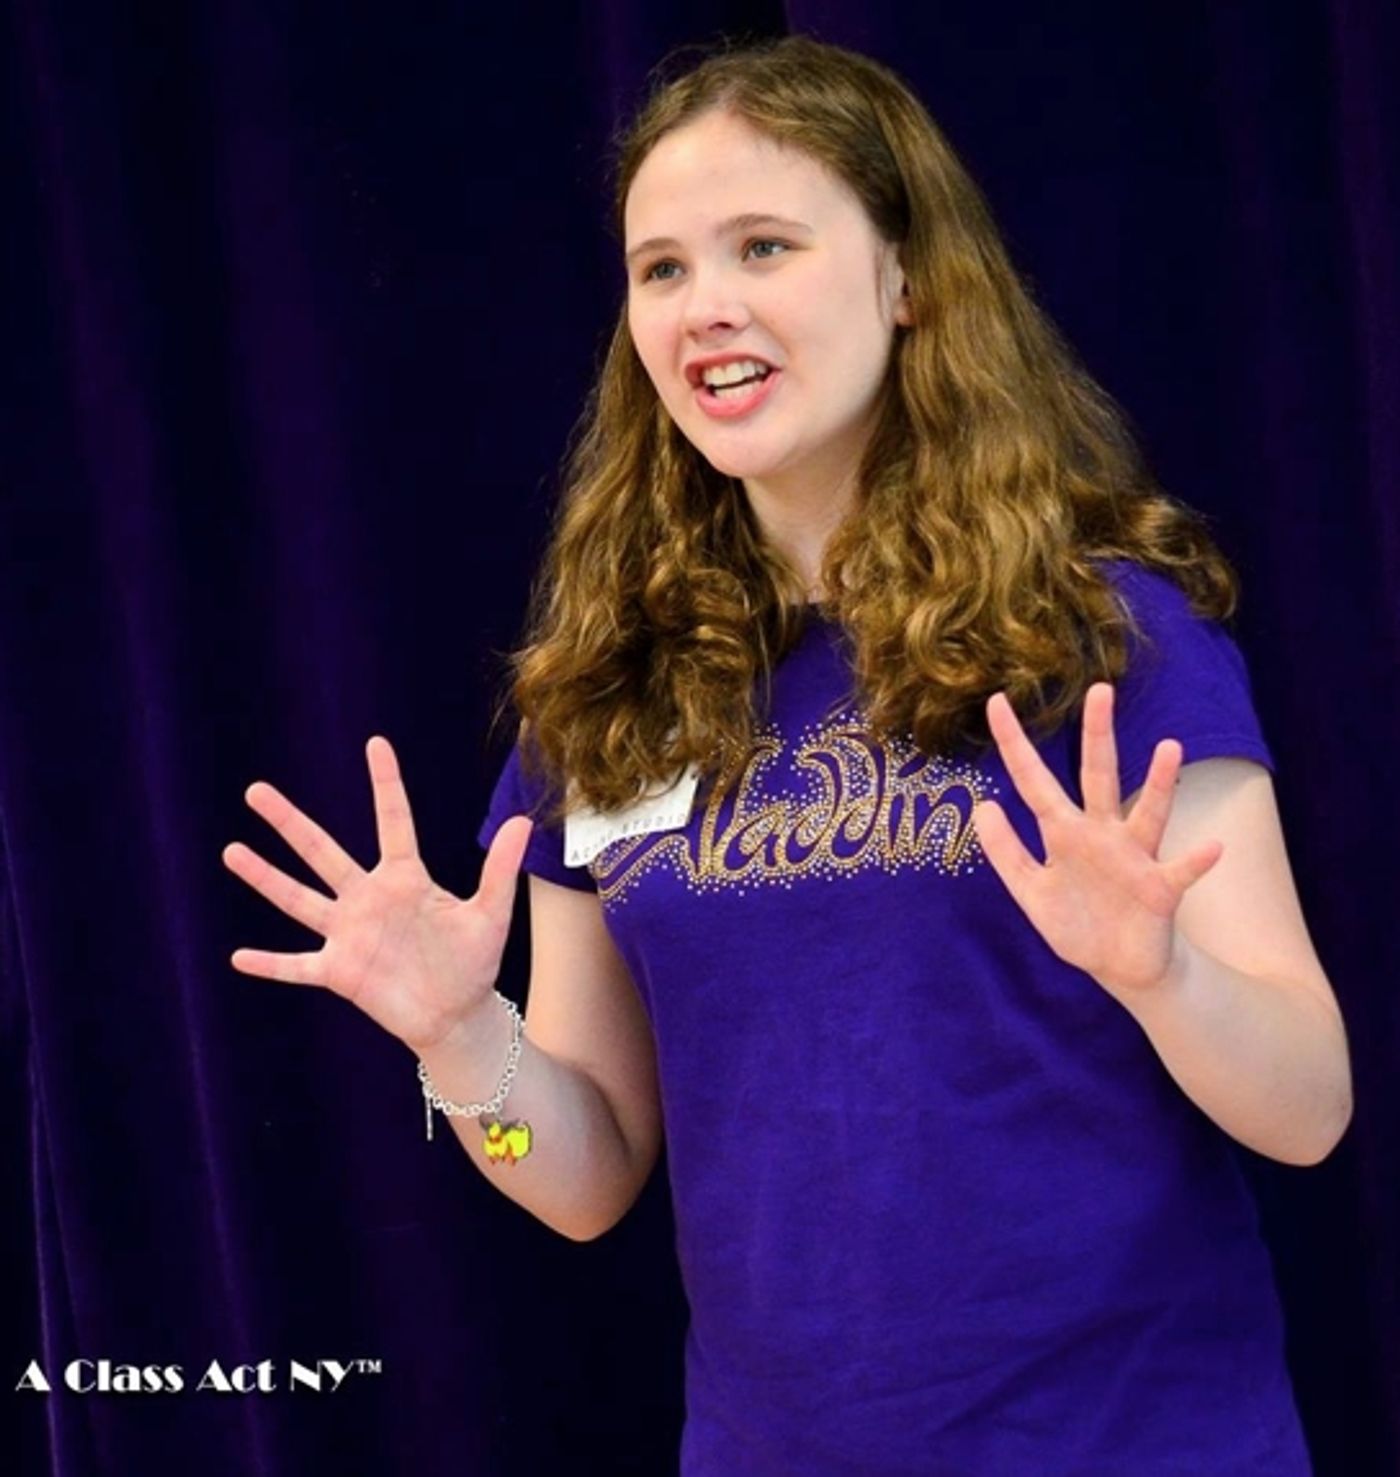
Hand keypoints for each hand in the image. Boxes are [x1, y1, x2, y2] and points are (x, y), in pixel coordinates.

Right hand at [223, 736, 532, 1052]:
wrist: (457, 1014)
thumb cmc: (473, 961)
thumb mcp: (490, 915)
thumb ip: (500, 870)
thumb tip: (522, 820)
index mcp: (405, 878)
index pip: (393, 821)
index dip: (385, 784)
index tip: (376, 744)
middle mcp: (368, 899)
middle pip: (321, 852)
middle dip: (289, 823)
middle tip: (255, 791)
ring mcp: (349, 934)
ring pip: (298, 899)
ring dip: (265, 878)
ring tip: (231, 850)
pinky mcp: (339, 972)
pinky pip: (297, 965)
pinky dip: (270, 964)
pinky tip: (238, 956)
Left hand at [971, 682, 1222, 997]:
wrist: (1119, 967)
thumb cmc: (1076, 923)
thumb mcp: (1029, 891)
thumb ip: (1005, 852)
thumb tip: (984, 806)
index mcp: (1064, 833)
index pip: (1034, 781)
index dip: (1014, 745)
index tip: (996, 701)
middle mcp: (1102, 834)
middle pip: (1098, 776)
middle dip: (1098, 735)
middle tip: (1100, 689)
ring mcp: (1135, 858)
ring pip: (1148, 813)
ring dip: (1160, 784)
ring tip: (1169, 747)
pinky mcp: (1161, 890)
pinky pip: (1182, 871)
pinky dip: (1197, 860)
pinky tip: (1213, 847)